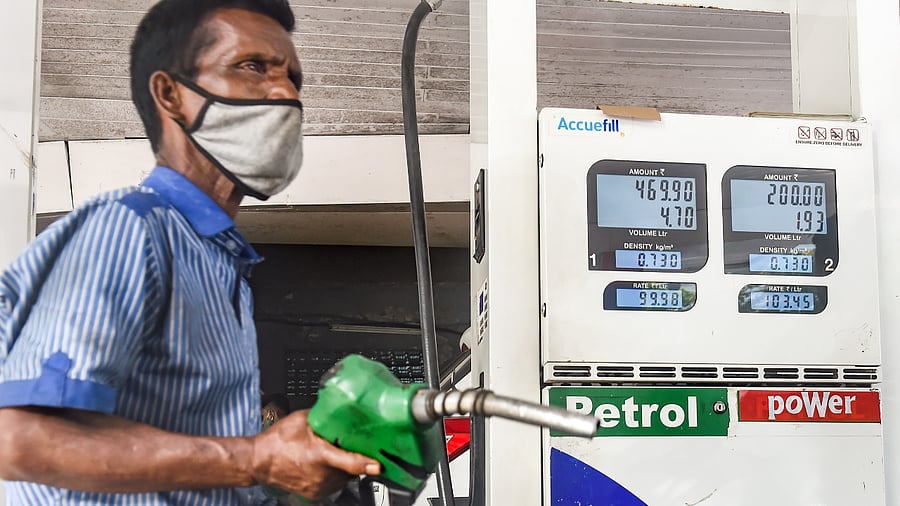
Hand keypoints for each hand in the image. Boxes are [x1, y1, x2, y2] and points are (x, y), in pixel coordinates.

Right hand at [250, 410, 380, 500]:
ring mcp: (317, 487)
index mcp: (319, 455)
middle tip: (346, 446)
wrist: (258, 461)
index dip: (367, 464)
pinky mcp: (314, 494)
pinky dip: (334, 476)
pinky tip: (324, 465)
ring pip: (344, 479)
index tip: (379, 464)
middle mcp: (320, 474)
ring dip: (343, 468)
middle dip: (353, 458)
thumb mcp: (302, 420)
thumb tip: (339, 408)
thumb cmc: (277, 441)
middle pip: (351, 469)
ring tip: (331, 455)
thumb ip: (323, 415)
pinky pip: (334, 485)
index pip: (350, 463)